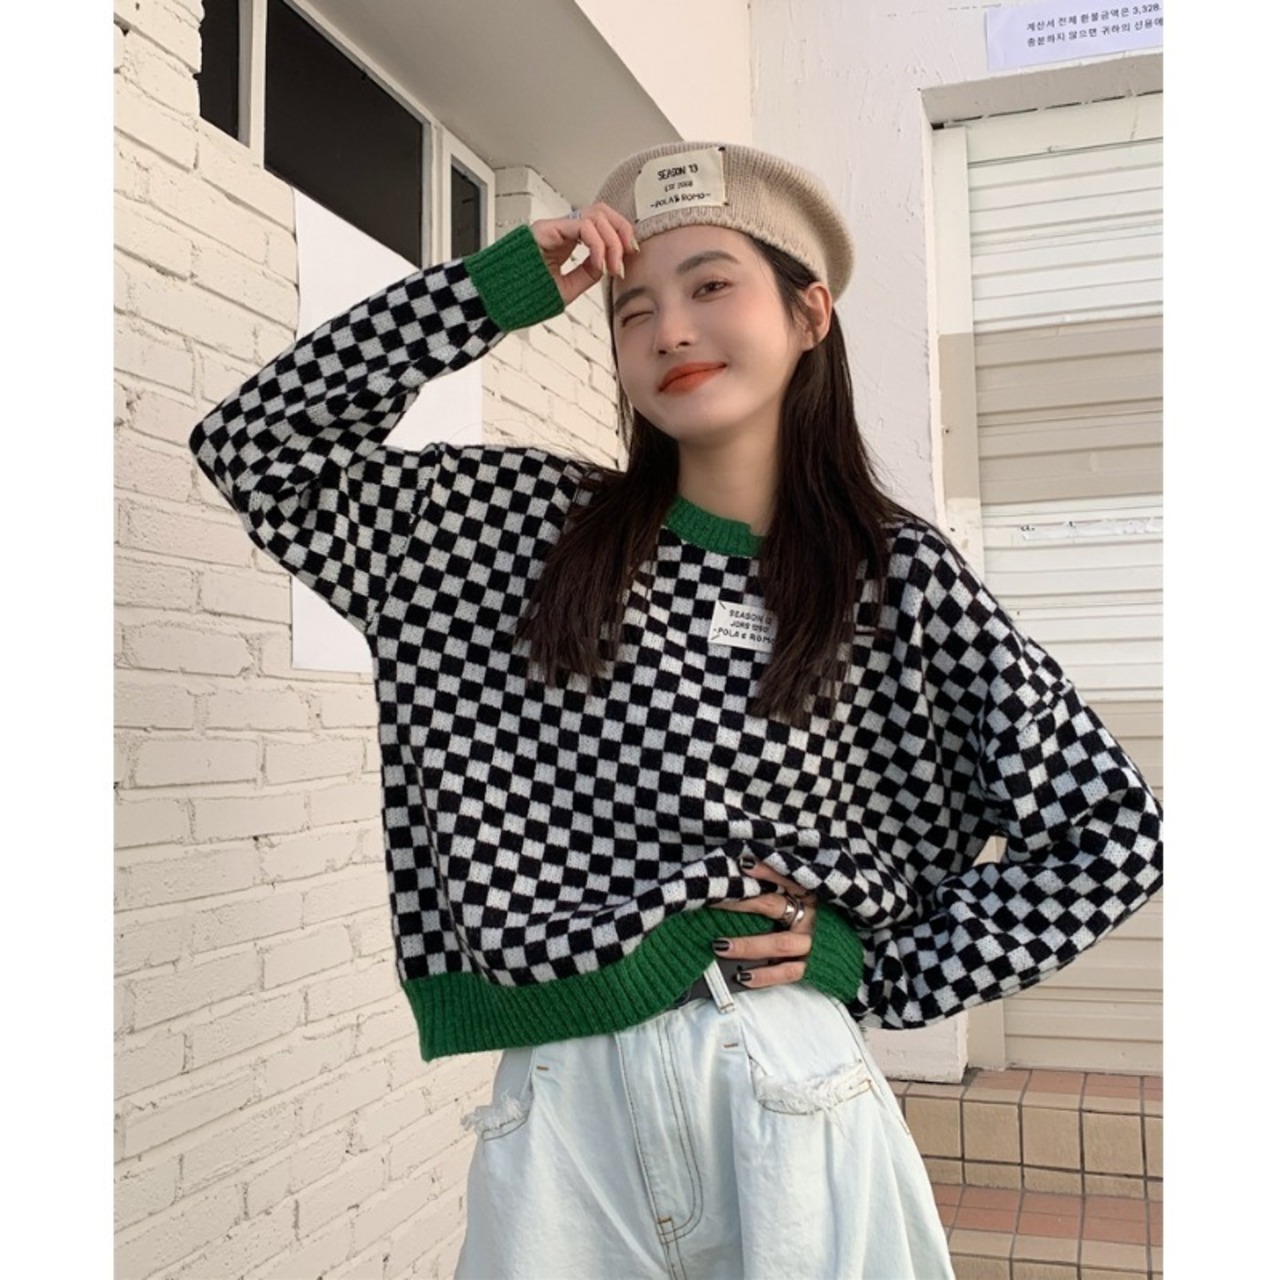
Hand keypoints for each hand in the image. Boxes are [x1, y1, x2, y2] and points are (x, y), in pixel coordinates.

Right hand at [530, 202, 639, 306]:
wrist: (495, 300)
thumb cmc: (522, 295)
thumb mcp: (566, 289)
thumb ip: (586, 274)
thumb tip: (607, 264)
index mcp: (565, 240)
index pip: (600, 224)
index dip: (620, 236)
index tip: (626, 259)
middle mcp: (560, 229)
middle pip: (602, 211)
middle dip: (621, 231)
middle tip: (626, 256)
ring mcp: (553, 227)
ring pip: (595, 214)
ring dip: (612, 239)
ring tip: (612, 265)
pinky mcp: (546, 229)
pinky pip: (582, 226)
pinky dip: (597, 244)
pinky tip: (599, 264)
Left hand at [710, 861, 817, 989]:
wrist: (854, 948)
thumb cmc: (826, 916)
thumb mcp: (812, 894)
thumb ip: (788, 885)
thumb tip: (746, 869)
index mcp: (813, 894)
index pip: (789, 878)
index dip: (767, 871)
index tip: (742, 863)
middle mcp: (813, 917)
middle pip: (774, 907)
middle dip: (742, 903)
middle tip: (714, 901)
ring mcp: (813, 943)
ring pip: (778, 944)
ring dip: (748, 945)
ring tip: (719, 945)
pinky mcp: (814, 967)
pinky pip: (788, 973)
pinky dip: (765, 976)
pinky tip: (743, 976)